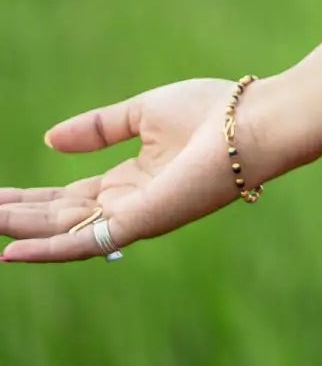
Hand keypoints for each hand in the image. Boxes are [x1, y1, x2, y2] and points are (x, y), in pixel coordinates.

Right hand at [0, 76, 268, 264]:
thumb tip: (48, 140)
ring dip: (18, 231)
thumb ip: (98, 127)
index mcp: (130, 182)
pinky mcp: (138, 223)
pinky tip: (10, 253)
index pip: (66, 200)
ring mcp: (131, 219)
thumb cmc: (215, 113)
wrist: (254, 124)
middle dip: (14, 218)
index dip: (28, 200)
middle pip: (56, 219)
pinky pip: (82, 243)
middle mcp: (126, 206)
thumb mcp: (144, 112)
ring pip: (59, 233)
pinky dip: (44, 251)